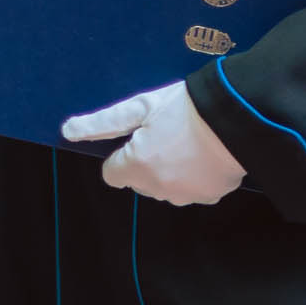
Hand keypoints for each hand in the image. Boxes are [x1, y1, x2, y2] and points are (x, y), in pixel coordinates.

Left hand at [62, 81, 245, 206]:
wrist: (237, 117)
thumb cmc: (185, 108)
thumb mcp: (140, 107)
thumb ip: (102, 123)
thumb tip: (67, 131)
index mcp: (136, 167)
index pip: (112, 174)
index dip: (122, 154)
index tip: (138, 137)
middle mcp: (158, 188)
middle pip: (138, 181)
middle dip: (145, 163)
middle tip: (165, 134)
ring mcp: (185, 196)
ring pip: (165, 188)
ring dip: (169, 172)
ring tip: (187, 142)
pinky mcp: (210, 197)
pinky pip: (191, 191)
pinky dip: (193, 177)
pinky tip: (205, 155)